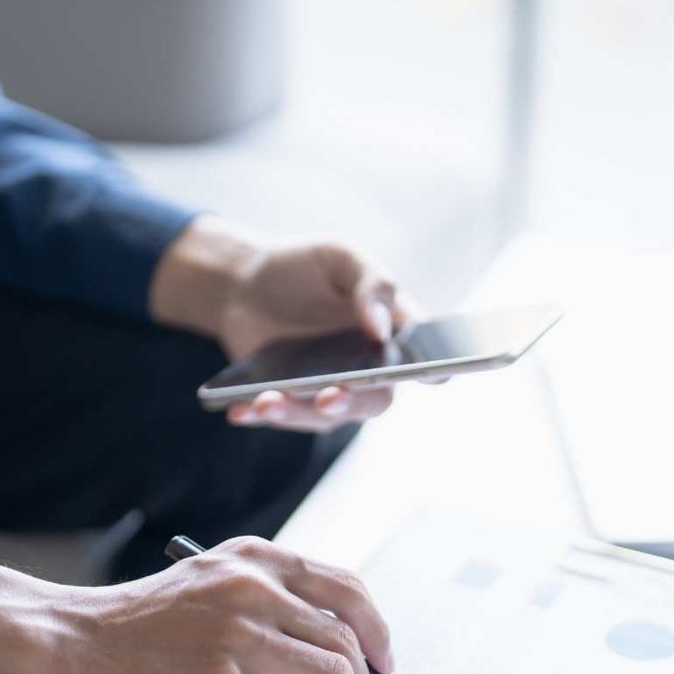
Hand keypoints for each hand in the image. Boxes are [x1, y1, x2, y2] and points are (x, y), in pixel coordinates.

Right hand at [0, 543, 395, 673]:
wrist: (72, 643)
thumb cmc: (137, 623)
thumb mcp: (208, 582)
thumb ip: (263, 598)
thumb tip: (325, 645)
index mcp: (255, 560)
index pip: (344, 588)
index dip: (376, 629)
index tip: (385, 660)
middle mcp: (254, 590)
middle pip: (344, 638)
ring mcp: (239, 638)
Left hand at [150, 216, 414, 432]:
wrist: (245, 282)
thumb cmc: (303, 267)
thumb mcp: (339, 257)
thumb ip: (371, 283)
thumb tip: (382, 328)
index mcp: (393, 333)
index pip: (425, 358)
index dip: (435, 370)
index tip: (433, 376)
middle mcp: (368, 370)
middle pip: (375, 399)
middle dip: (353, 401)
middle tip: (330, 396)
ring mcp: (331, 390)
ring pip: (324, 416)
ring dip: (295, 412)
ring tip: (265, 401)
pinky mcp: (292, 402)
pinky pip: (281, 417)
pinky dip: (259, 414)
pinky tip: (239, 409)